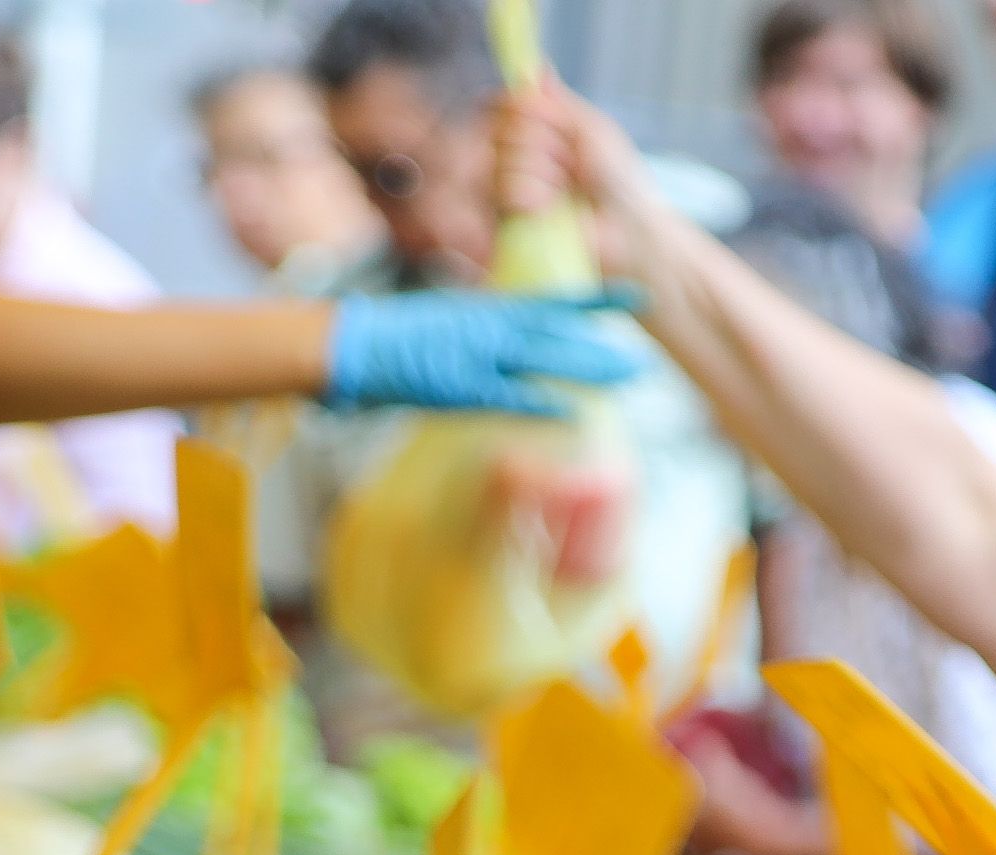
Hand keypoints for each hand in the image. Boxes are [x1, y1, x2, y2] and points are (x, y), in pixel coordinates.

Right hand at [322, 288, 635, 415]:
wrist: (351, 345)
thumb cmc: (396, 344)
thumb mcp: (450, 329)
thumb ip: (486, 336)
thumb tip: (513, 349)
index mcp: (488, 312)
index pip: (552, 305)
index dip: (596, 302)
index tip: (636, 300)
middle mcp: (489, 326)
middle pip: (558, 335)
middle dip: (601, 348)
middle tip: (644, 362)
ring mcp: (476, 354)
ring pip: (544, 358)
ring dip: (586, 369)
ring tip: (626, 379)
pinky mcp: (461, 384)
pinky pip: (508, 395)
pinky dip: (541, 403)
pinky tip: (573, 413)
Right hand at [490, 77, 660, 276]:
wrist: (630, 230)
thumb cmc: (620, 181)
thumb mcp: (592, 129)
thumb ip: (559, 102)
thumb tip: (535, 65)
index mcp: (538, 131)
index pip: (503, 104)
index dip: (523, 109)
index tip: (556, 123)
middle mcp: (519, 156)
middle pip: (504, 129)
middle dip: (546, 144)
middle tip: (573, 166)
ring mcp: (512, 189)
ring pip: (505, 161)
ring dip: (545, 174)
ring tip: (566, 191)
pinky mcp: (511, 222)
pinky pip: (505, 193)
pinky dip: (534, 196)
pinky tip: (551, 210)